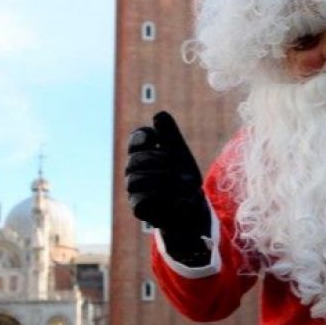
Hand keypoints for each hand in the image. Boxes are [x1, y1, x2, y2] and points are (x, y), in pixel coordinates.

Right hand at [125, 111, 211, 265]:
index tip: (156, 138)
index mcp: (142, 153)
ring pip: (135, 180)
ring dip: (159, 178)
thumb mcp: (180, 152)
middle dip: (156, 159)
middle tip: (174, 164)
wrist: (192, 203)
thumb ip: (170, 133)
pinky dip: (159, 198)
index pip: (137, 139)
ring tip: (178, 181)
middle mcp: (133, 170)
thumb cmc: (183, 174)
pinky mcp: (138, 208)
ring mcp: (133, 190)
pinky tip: (174, 197)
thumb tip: (158, 115)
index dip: (145, 136)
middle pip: (135, 160)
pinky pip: (140, 201)